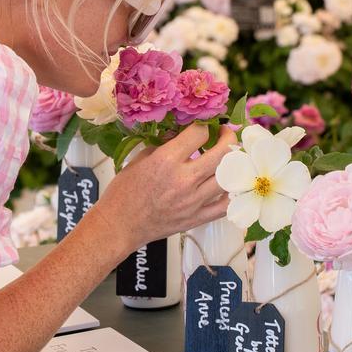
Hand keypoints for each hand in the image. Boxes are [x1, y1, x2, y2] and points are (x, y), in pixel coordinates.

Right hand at [93, 123, 236, 255]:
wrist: (119, 225)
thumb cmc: (124, 192)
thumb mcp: (139, 159)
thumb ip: (163, 145)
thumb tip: (180, 135)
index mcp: (166, 161)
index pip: (199, 133)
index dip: (204, 125)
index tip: (204, 126)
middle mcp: (184, 180)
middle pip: (222, 153)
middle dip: (228, 138)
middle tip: (225, 135)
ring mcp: (193, 201)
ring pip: (228, 178)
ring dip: (231, 164)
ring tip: (227, 158)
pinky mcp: (197, 218)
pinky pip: (225, 206)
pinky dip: (230, 193)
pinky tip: (226, 185)